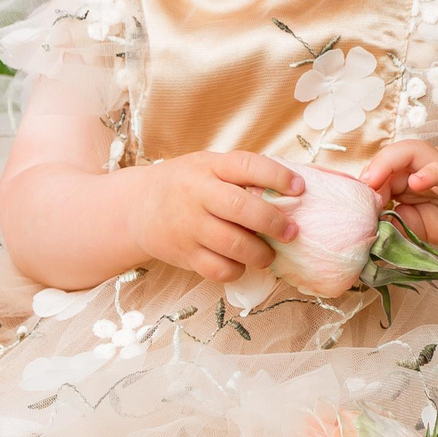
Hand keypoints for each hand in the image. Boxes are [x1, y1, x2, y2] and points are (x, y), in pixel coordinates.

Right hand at [126, 152, 300, 283]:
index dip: (277, 176)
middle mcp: (197, 193)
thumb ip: (242, 176)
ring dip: (260, 253)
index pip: (247, 166)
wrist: (138, 207)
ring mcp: (189, 225)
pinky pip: (217, 269)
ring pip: (232, 244)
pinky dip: (236, 270)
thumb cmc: (187, 184)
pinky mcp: (184, 253)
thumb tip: (293, 192)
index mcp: (210, 166)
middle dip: (273, 222)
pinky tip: (240, 264)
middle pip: (241, 208)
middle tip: (291, 232)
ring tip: (268, 254)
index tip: (299, 189)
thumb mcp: (209, 167)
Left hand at [359, 139, 437, 247]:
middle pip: (387, 160)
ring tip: (373, 180)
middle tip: (355, 196)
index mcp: (409, 178)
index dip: (363, 188)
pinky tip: (418, 181)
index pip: (379, 174)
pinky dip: (430, 172)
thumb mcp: (423, 227)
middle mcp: (422, 167)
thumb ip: (399, 225)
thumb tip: (370, 231)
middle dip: (369, 175)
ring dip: (388, 165)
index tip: (351, 209)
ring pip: (410, 154)